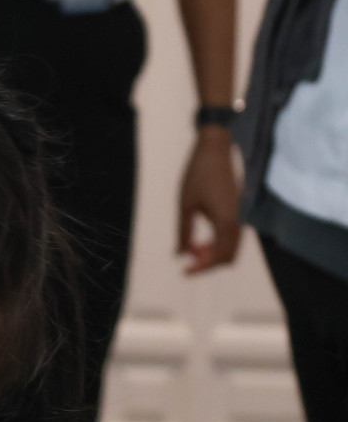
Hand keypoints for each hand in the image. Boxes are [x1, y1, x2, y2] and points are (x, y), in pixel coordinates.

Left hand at [178, 129, 241, 273]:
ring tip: (191, 248)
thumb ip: (183, 233)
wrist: (215, 150)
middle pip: (228, 256)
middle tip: (186, 260)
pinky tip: (200, 240)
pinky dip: (218, 243)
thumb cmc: (197, 175)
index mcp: (226, 220)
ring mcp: (241, 214)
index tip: (184, 271)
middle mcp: (238, 219)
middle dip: (207, 263)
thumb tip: (181, 255)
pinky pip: (232, 236)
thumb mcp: (185, 206)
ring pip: (232, 247)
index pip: (219, 257)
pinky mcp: (239, 210)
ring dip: (213, 254)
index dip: (202, 268)